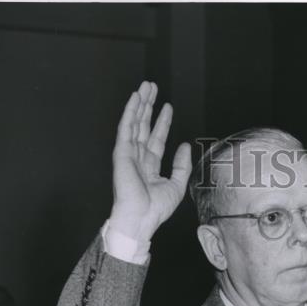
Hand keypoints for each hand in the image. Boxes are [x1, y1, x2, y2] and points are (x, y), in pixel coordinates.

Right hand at [109, 81, 191, 241]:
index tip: (168, 107)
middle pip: (144, 126)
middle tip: (153, 87)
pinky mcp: (121, 152)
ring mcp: (128, 154)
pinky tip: (134, 99)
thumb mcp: (177, 186)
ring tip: (145, 86)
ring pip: (134, 123)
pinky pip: (126, 128)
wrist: (140, 219)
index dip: (162, 123)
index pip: (156, 139)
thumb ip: (181, 165)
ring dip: (139, 103)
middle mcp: (138, 158)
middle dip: (149, 106)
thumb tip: (185, 145)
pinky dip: (129, 112)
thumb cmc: (155, 209)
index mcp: (149, 166)